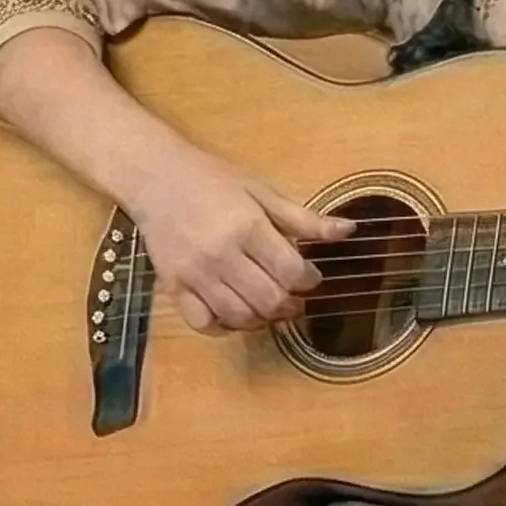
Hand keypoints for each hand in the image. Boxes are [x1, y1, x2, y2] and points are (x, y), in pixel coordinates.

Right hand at [121, 145, 354, 335]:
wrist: (157, 179)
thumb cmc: (213, 180)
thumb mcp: (262, 191)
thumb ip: (303, 218)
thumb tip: (348, 231)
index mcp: (248, 227)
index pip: (290, 271)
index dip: (310, 280)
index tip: (311, 276)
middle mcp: (222, 255)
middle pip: (268, 300)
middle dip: (291, 305)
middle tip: (295, 298)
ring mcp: (196, 275)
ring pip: (239, 317)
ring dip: (263, 319)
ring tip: (270, 306)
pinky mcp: (175, 287)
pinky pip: (205, 323)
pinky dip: (225, 326)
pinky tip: (236, 313)